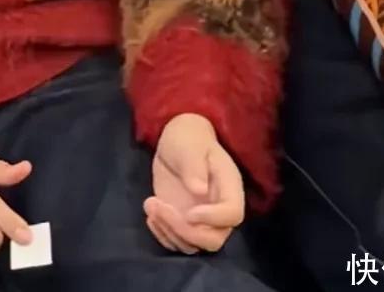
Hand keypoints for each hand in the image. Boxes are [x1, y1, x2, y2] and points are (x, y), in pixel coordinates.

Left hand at [145, 114, 244, 254]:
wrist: (177, 142)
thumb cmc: (188, 138)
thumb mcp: (190, 144)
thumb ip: (194, 165)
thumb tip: (199, 190)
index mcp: (229, 187)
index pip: (233, 214)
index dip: (213, 219)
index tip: (189, 212)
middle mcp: (219, 209)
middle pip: (214, 239)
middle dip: (185, 231)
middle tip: (161, 208)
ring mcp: (202, 220)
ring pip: (193, 245)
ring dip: (169, 231)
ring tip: (151, 205)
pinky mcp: (184, 224)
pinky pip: (177, 242)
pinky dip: (162, 234)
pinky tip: (150, 211)